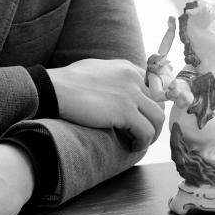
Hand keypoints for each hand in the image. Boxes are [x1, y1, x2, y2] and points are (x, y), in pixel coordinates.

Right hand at [48, 58, 164, 150]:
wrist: (55, 89)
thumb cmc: (68, 81)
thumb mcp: (97, 69)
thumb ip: (114, 76)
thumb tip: (118, 90)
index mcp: (127, 67)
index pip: (155, 85)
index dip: (152, 103)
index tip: (145, 116)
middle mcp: (133, 78)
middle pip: (159, 102)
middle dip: (153, 120)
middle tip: (143, 132)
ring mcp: (131, 94)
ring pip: (158, 118)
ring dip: (152, 134)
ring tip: (139, 142)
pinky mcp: (125, 111)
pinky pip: (146, 132)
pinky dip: (142, 142)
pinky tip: (131, 146)